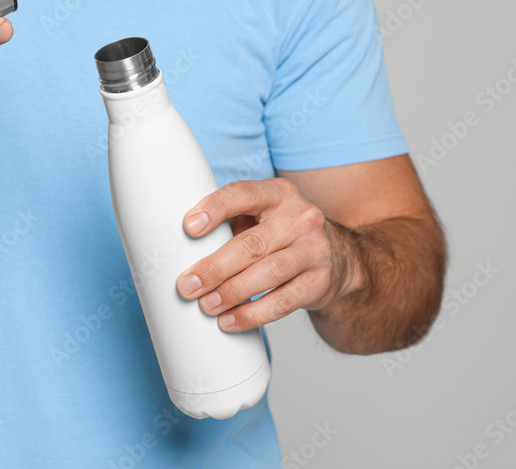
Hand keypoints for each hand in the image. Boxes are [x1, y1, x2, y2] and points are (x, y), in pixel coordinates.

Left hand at [175, 178, 358, 331]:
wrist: (338, 259)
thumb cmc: (280, 234)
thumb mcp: (260, 216)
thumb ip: (228, 222)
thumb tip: (177, 246)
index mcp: (278, 194)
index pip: (244, 194)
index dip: (215, 208)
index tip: (189, 227)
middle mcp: (300, 218)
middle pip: (252, 244)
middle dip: (215, 267)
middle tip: (188, 285)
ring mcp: (314, 250)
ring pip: (268, 273)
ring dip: (232, 292)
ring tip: (206, 304)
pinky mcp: (320, 281)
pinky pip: (283, 301)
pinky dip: (253, 314)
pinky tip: (230, 320)